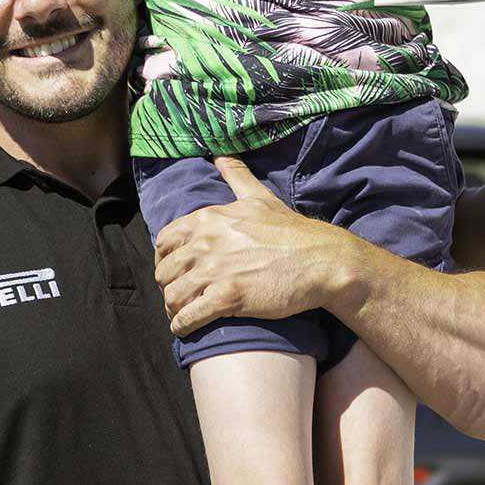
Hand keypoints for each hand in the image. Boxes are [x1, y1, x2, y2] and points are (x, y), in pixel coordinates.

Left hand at [153, 158, 367, 333]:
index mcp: (208, 219)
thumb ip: (236, 176)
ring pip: (172, 295)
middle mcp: (206, 242)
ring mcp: (216, 270)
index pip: (164, 241)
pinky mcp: (227, 297)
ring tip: (182, 314)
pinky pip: (189, 316)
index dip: (166, 258)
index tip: (176, 269)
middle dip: (168, 285)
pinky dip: (183, 325)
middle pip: (165, 271)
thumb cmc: (291, 231)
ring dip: (173, 308)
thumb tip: (220, 155)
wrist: (320, 260)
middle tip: (180, 295)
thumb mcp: (259, 197)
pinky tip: (186, 328)